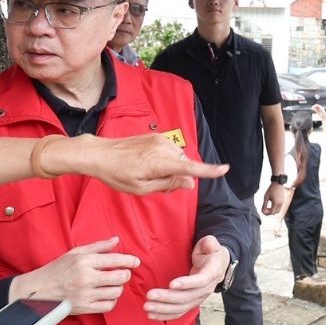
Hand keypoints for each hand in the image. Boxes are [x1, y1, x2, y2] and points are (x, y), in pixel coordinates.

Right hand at [12, 237, 141, 314]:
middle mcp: (85, 278)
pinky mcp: (84, 308)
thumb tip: (117, 240)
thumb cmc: (58, 269)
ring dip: (118, 288)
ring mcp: (85, 295)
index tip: (136, 262)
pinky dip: (111, 300)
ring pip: (116, 292)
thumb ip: (98, 247)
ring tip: (112, 284)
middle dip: (125, 274)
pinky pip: (108, 306)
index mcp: (84, 261)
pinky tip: (106, 294)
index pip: (115, 259)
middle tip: (123, 273)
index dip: (130, 260)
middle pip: (120, 277)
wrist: (38, 290)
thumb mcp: (75, 253)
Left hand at [52, 133, 227, 194]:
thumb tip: (190, 182)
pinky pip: (170, 151)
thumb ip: (169, 184)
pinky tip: (150, 166)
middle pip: (184, 165)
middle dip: (179, 176)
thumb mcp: (142, 188)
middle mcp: (163, 148)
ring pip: (178, 158)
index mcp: (160, 163)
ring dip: (172, 168)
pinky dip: (166, 160)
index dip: (209, 170)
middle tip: (160, 187)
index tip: (225, 169)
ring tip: (151, 176)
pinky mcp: (155, 136)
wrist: (100, 154)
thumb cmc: (117, 174)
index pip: (191, 168)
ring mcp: (159, 140)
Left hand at [144, 235, 230, 319]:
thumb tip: (209, 245)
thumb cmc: (210, 253)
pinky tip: (152, 315)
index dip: (187, 283)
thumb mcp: (211, 244)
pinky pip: (179, 312)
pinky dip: (165, 315)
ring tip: (147, 306)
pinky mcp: (191, 303)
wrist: (217, 266)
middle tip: (150, 295)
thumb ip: (210, 243)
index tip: (171, 284)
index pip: (200, 281)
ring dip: (163, 309)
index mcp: (212, 273)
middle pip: (187, 297)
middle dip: (167, 298)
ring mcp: (199, 298)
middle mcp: (206, 289)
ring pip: (181, 307)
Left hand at [262, 181, 293, 217]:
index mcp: (276, 203)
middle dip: (269, 213)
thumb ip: (264, 205)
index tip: (263, 211)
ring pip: (277, 211)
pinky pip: (279, 208)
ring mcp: (282, 203)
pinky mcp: (283, 201)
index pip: (271, 213)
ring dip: (273, 211)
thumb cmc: (271, 189)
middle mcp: (280, 204)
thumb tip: (263, 211)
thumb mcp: (266, 197)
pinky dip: (275, 208)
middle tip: (265, 209)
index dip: (266, 213)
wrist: (278, 183)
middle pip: (275, 213)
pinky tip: (271, 204)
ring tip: (268, 207)